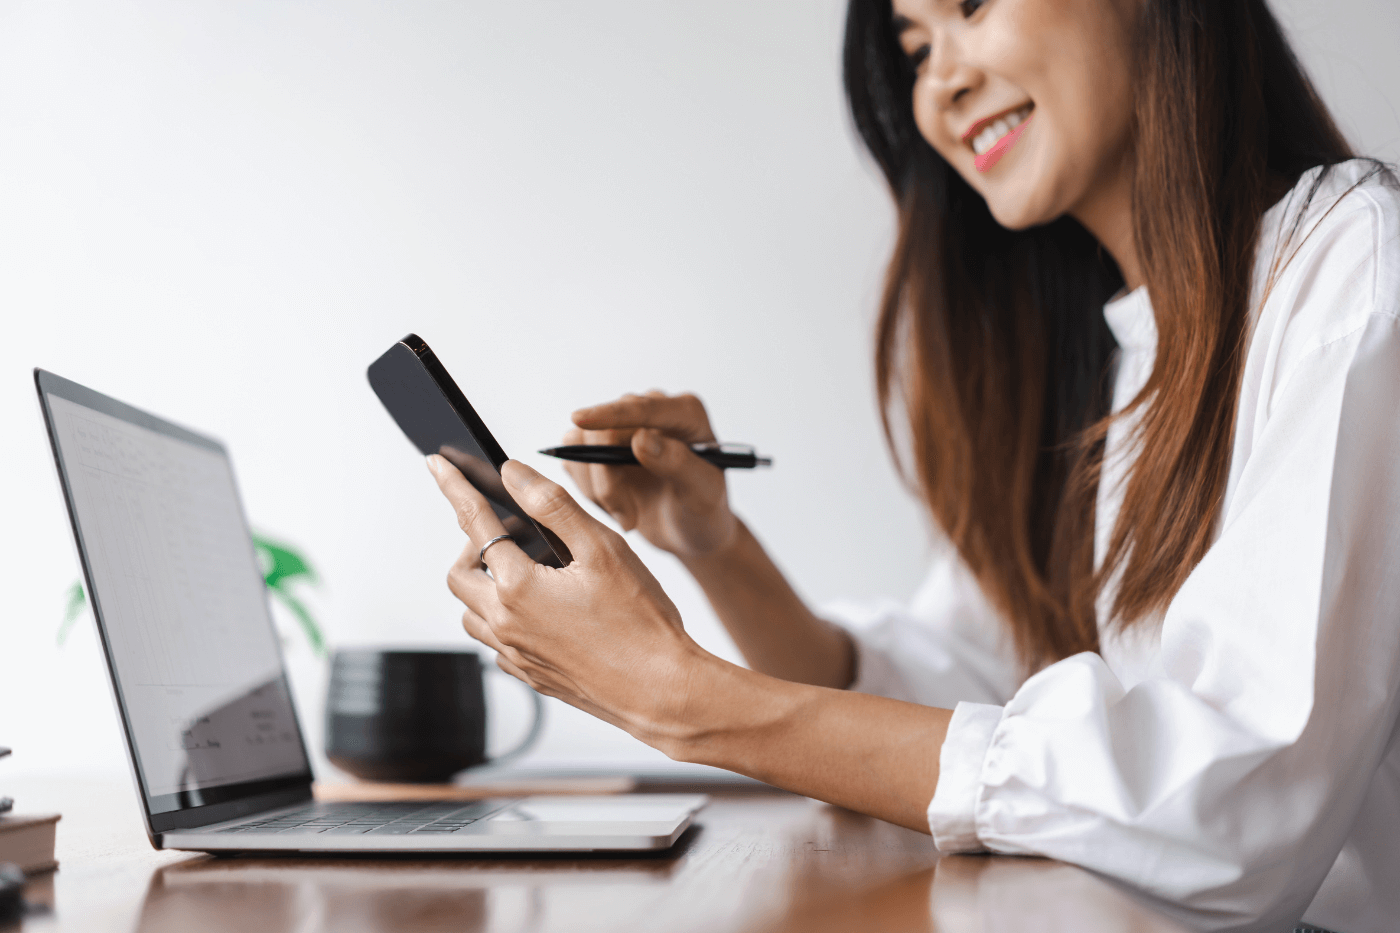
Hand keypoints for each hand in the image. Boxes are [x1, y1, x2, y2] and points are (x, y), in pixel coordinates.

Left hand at [426, 454, 708, 747]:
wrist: (661, 691)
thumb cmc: (640, 622)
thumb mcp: (601, 548)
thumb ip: (552, 504)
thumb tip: (511, 474)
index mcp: (518, 588)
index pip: (475, 523)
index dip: (455, 487)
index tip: (438, 465)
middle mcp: (506, 624)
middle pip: (460, 574)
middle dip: (472, 543)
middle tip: (509, 529)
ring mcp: (516, 655)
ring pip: (473, 613)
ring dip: (484, 584)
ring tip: (525, 569)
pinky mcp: (532, 675)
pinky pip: (497, 643)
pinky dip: (503, 618)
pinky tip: (540, 609)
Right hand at [565, 391, 737, 558]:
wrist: (689, 531)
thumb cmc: (705, 511)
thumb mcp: (703, 493)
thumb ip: (679, 463)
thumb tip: (641, 438)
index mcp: (686, 413)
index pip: (643, 407)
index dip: (610, 413)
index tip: (581, 419)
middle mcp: (651, 411)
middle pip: (604, 429)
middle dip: (608, 481)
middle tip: (629, 519)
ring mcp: (623, 427)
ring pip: (580, 444)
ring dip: (598, 489)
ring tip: (628, 516)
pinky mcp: (600, 447)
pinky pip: (575, 461)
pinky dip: (589, 491)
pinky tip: (618, 507)